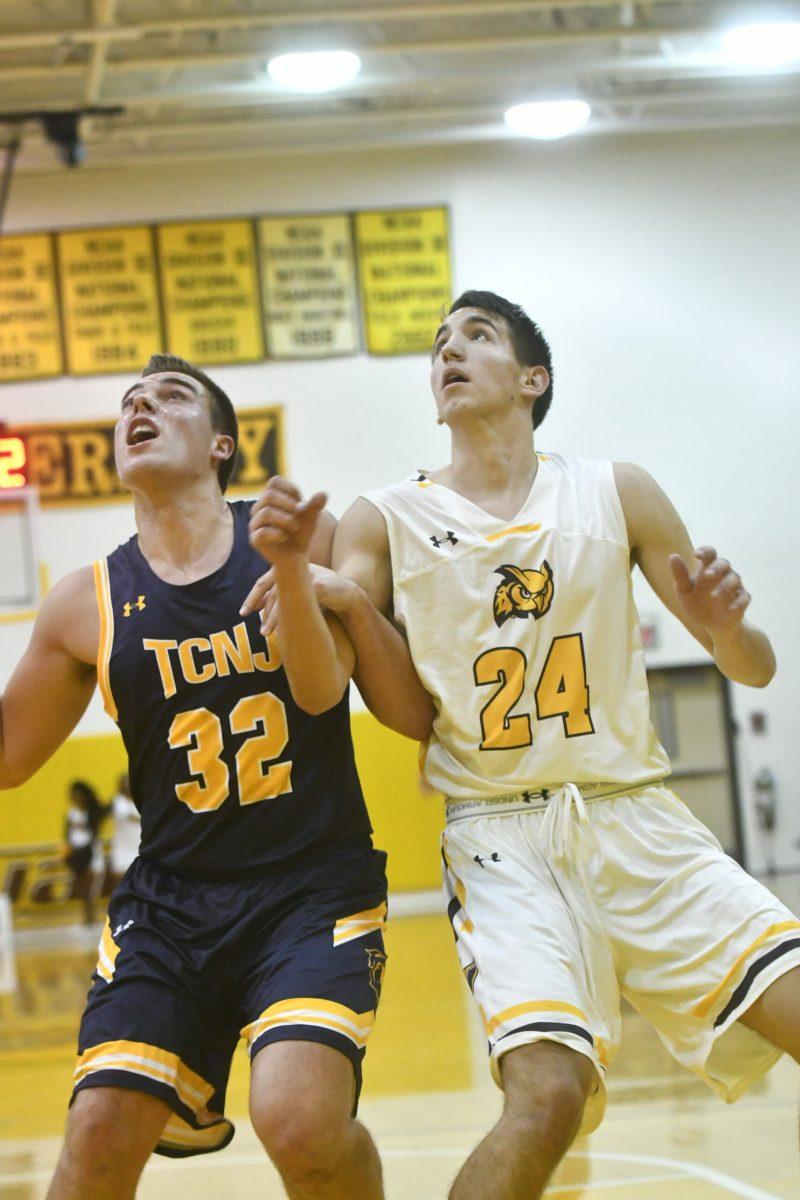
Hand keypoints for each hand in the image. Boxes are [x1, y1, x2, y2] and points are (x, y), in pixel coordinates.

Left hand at [240, 562, 360, 634]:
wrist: (348, 596)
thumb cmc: (320, 594)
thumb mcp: (297, 592)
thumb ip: (278, 594)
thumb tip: (256, 604)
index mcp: (289, 568)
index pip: (264, 582)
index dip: (252, 597)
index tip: (243, 613)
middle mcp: (297, 569)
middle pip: (270, 588)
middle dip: (257, 605)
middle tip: (247, 620)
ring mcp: (308, 576)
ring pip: (284, 597)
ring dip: (272, 617)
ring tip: (265, 633)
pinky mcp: (319, 586)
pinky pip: (301, 602)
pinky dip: (291, 617)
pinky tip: (285, 628)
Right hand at [249, 477, 326, 565]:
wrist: (295, 556)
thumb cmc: (300, 533)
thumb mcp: (310, 517)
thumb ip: (315, 505)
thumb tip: (323, 494)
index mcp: (270, 499)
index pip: (274, 482)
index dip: (291, 490)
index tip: (300, 503)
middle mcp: (259, 509)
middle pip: (269, 495)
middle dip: (289, 505)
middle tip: (298, 515)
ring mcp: (255, 524)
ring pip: (266, 513)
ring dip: (286, 520)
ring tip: (295, 527)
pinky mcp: (255, 540)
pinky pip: (262, 533)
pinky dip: (278, 534)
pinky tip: (285, 537)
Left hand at [669, 546, 750, 636]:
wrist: (712, 625)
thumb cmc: (697, 603)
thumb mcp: (685, 592)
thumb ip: (680, 575)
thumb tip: (673, 556)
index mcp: (708, 568)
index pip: (709, 553)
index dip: (705, 551)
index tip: (696, 555)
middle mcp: (723, 574)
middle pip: (724, 563)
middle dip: (716, 568)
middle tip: (707, 575)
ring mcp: (734, 586)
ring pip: (734, 578)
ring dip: (725, 586)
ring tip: (714, 596)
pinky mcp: (742, 599)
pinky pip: (744, 597)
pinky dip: (739, 602)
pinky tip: (730, 609)